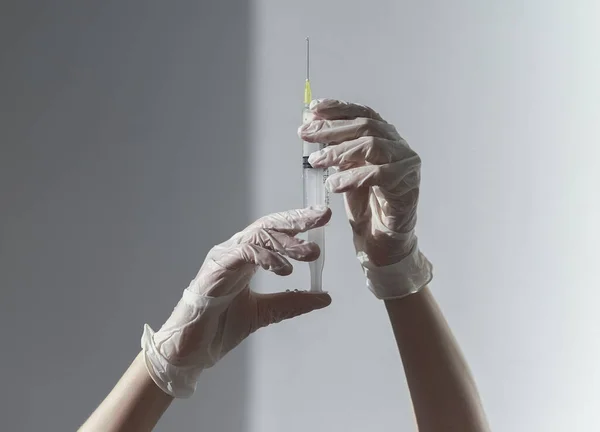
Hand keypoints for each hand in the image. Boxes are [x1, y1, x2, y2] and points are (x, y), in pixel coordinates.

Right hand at [141, 206, 331, 397]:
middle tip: (321, 217)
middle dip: (296, 220)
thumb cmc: (220, 327)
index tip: (322, 218)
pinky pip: (243, 253)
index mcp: (246, 257)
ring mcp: (224, 259)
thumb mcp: (267, 312)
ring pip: (258, 236)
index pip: (275, 231)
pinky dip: (265, 256)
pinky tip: (283, 268)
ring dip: (286, 242)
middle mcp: (235, 251)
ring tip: (308, 253)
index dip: (298, 223)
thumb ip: (293, 302)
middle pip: (268, 226)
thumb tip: (324, 296)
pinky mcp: (215, 270)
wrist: (192, 351)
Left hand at [299, 99, 431, 299]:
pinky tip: (334, 184)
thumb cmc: (366, 205)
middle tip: (306, 135)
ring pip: (372, 145)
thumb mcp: (344, 173)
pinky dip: (354, 177)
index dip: (338, 109)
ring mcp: (406, 164)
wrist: (382, 240)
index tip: (313, 109)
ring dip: (339, 151)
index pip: (362, 114)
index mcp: (384, 137)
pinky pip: (380, 175)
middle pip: (365, 126)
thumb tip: (310, 128)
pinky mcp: (408, 185)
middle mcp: (397, 146)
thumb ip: (334, 151)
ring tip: (316, 161)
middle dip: (331, 129)